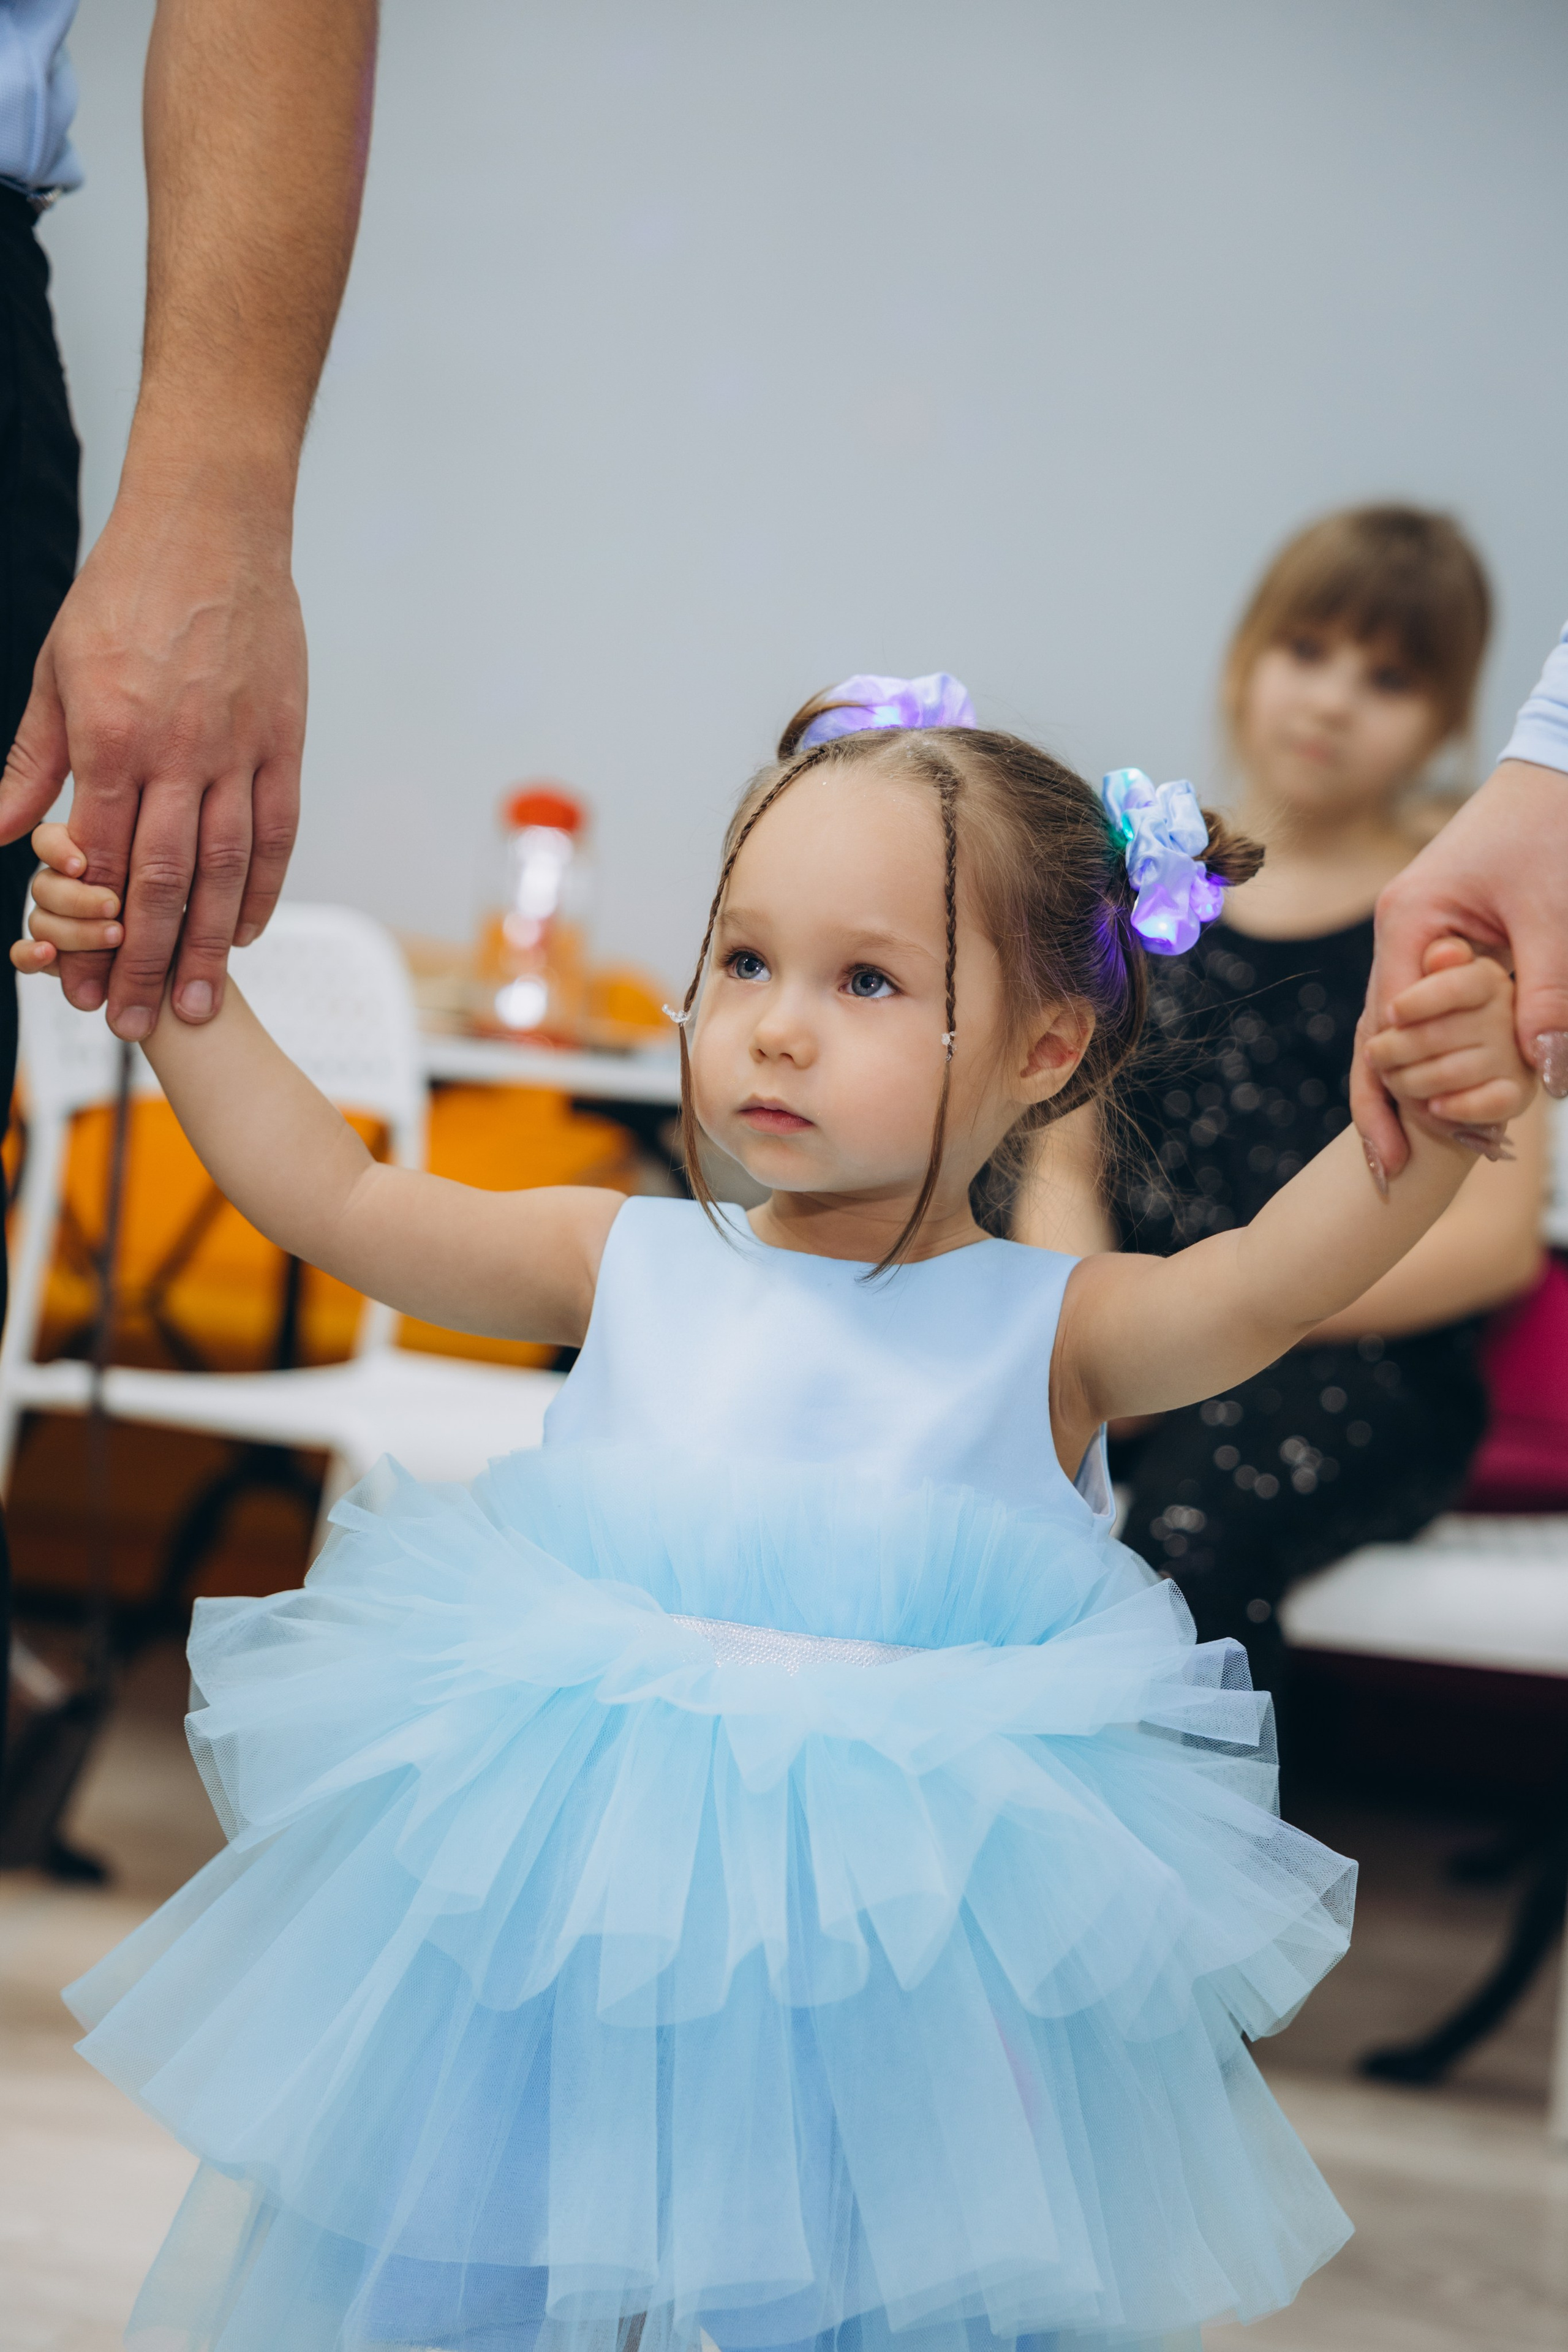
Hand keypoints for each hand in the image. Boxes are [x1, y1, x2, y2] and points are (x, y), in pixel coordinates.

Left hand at [0, 475, 304, 1038]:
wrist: (210, 526)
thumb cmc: (123, 593)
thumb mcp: (56, 671)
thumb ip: (33, 762)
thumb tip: (0, 836)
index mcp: (111, 736)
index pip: (100, 861)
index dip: (90, 937)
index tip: (82, 993)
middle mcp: (177, 751)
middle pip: (163, 882)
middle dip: (148, 963)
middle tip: (138, 1024)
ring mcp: (237, 749)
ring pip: (226, 868)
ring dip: (212, 945)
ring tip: (201, 1003)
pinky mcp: (283, 740)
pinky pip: (277, 831)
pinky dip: (264, 888)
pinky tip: (249, 931)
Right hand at [1352, 760, 1567, 1176]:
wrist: (1559, 772)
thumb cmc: (1555, 829)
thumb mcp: (1556, 916)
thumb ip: (1548, 995)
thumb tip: (1547, 1078)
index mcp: (1408, 922)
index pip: (1386, 1025)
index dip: (1395, 1093)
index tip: (1409, 1151)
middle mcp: (1398, 934)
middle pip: (1374, 1036)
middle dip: (1384, 1104)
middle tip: (1394, 1171)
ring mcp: (1414, 939)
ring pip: (1394, 1028)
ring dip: (1404, 1088)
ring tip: (1402, 1155)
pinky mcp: (1440, 942)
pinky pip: (1423, 1011)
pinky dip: (1430, 1055)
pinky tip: (1440, 1097)